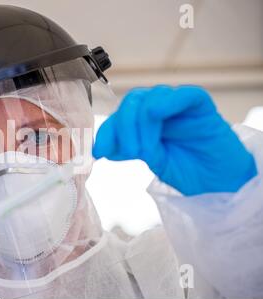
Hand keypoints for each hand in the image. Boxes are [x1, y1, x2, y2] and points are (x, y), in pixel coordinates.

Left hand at [92, 85, 256, 195]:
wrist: (219, 182)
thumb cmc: (187, 170)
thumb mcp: (152, 160)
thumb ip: (128, 148)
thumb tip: (99, 147)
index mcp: (144, 121)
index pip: (120, 116)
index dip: (108, 131)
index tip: (100, 152)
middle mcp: (159, 109)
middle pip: (132, 103)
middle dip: (123, 127)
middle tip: (130, 152)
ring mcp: (179, 106)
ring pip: (152, 97)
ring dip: (142, 122)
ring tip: (147, 150)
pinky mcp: (201, 106)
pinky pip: (185, 95)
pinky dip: (168, 102)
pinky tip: (157, 114)